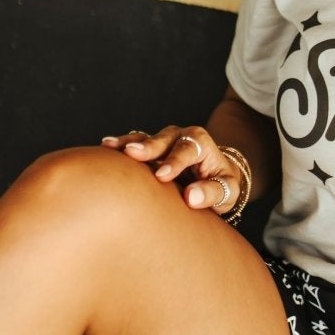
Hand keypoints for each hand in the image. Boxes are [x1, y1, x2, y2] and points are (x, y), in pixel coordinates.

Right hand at [100, 126, 240, 212]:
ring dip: (129, 143)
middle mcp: (180, 137)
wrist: (212, 175)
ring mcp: (162, 141)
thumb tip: (191, 197)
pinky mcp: (147, 149)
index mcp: (201, 145)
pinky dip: (120, 145)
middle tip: (132, 153)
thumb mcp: (228, 191)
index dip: (175, 162)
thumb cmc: (221, 184)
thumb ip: (213, 192)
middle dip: (148, 146)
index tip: (162, 176)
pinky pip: (133, 143)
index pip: (188, 151)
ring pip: (145, 138)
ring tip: (110, 146)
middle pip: (164, 139)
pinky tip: (105, 146)